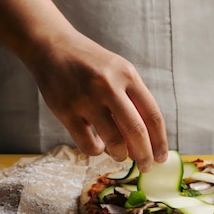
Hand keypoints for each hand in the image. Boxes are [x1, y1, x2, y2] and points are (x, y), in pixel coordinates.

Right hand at [31, 29, 167, 171]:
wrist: (52, 46)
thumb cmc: (91, 65)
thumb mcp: (118, 72)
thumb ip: (133, 101)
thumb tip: (146, 142)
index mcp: (128, 75)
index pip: (153, 116)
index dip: (160, 142)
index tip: (161, 158)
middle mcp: (109, 86)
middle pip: (137, 131)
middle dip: (145, 156)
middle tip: (146, 167)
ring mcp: (86, 99)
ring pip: (114, 141)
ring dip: (120, 154)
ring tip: (119, 155)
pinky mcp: (66, 111)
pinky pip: (88, 144)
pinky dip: (97, 150)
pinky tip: (98, 145)